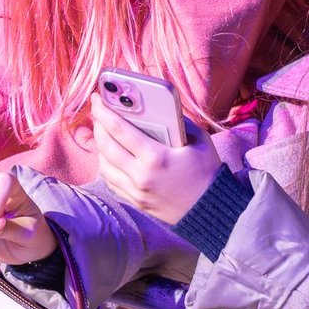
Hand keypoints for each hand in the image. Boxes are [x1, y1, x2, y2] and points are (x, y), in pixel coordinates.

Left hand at [91, 95, 219, 223]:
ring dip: (100, 147)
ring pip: (104, 166)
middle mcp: (141, 176)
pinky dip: (107, 166)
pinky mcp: (136, 202)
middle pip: (106, 147)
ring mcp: (136, 192)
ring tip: (103, 132)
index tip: (96, 99)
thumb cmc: (207, 171)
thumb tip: (159, 108)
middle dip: (98, 126)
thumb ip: (178, 121)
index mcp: (155, 157)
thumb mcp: (198, 139)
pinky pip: (112, 182)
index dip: (104, 111)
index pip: (119, 130)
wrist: (212, 209)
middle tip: (99, 113)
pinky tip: (112, 155)